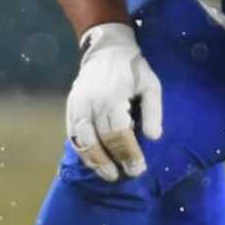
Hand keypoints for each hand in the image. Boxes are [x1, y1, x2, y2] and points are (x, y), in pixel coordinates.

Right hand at [66, 22, 162, 181]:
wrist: (107, 49)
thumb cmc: (133, 70)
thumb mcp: (151, 85)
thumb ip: (153, 111)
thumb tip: (153, 137)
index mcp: (112, 97)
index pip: (119, 133)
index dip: (128, 153)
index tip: (138, 168)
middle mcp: (91, 102)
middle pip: (100, 139)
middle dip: (114, 161)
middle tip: (126, 175)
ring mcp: (77, 105)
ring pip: (82, 140)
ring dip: (95, 161)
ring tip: (109, 175)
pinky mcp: (70, 107)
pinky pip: (72, 134)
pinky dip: (82, 150)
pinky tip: (93, 161)